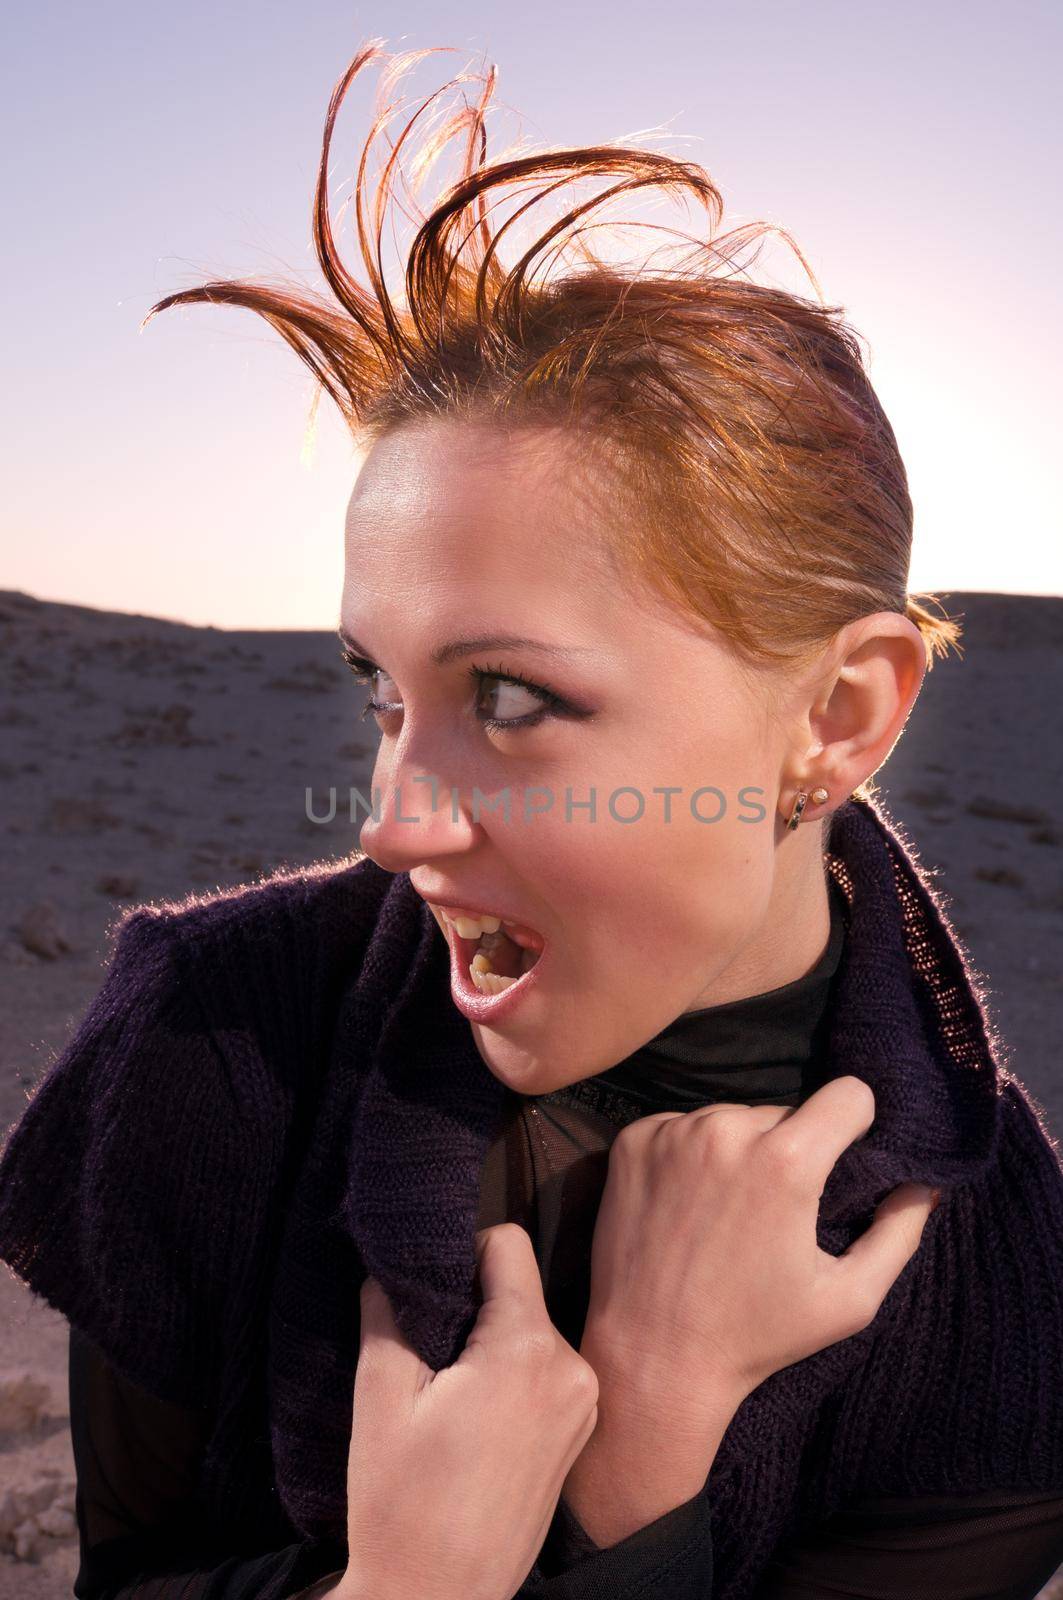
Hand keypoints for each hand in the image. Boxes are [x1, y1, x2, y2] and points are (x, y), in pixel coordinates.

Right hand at [335, 1223, 599, 1599]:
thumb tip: (390, 1264)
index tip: (426, 1298)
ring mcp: (583, 1406)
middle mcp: (572, 1370)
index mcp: (528, 1351)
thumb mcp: (380, 1397)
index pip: (507, 1244)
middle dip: (472, 1306)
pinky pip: (544, 1370)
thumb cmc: (403, 1505)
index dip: (459, 1256)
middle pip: (519, 1290)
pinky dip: (509, 1375)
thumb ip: (387, 1311)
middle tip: (428, 1355)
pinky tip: (473, 1423)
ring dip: (490, 1343)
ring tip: (447, 1397)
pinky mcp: (578, 1436)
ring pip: (530, 1329)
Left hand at [581, 1075, 938, 1414]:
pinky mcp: (633, 1139)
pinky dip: (690, 1155)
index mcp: (786, 1162)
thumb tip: (925, 1184)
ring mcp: (673, 1131)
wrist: (652, 1356)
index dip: (856, 1124)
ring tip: (727, 1214)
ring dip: (739, 1150)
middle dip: (791, 1149)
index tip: (845, 1156)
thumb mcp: (848, 1300)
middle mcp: (726, 1130)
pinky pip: (682, 1126)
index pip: (848, 1094)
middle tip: (774, 1211)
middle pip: (786, 1111)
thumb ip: (898, 1234)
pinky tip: (686, 1207)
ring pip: (732, 1117)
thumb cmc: (757, 1335)